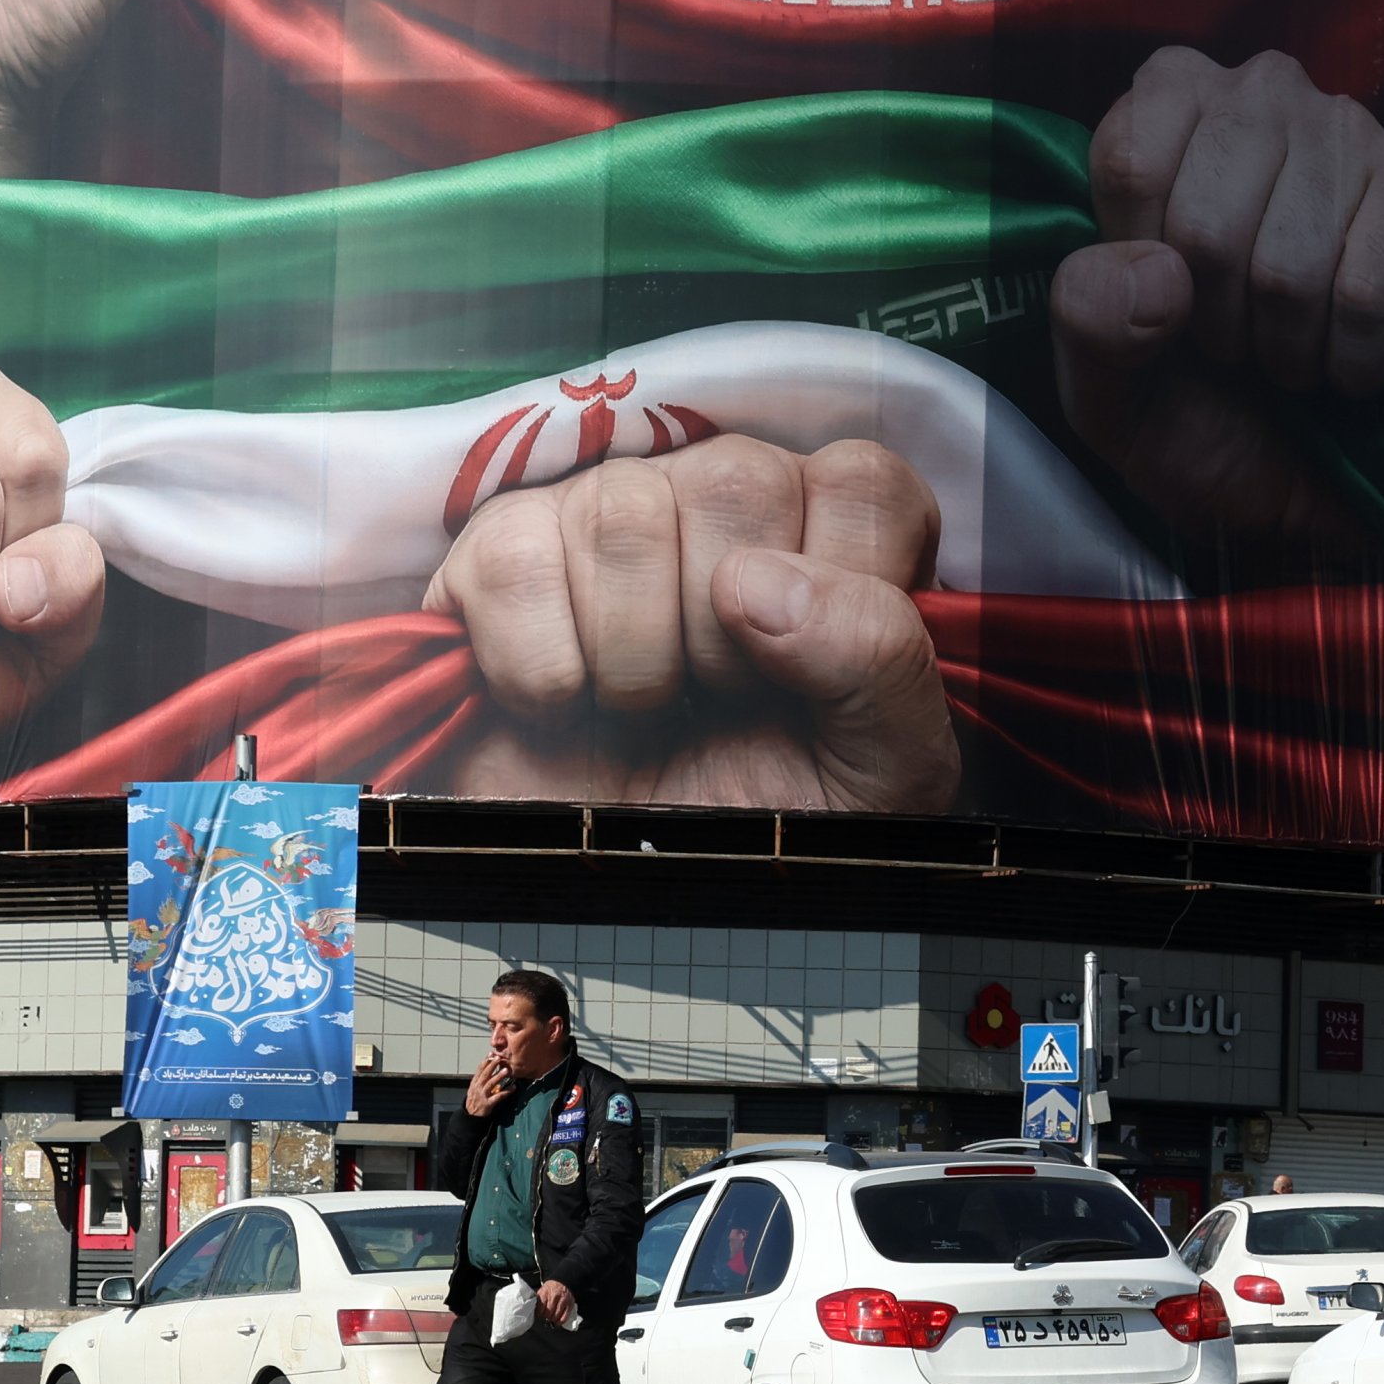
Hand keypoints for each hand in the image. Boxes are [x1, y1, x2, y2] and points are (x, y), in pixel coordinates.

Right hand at [426, 434, 955, 813]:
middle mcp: (719, 500)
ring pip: (623, 514)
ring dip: (636, 658)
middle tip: (715, 698)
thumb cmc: (760, 822)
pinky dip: (543, 669)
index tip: (814, 673)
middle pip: (739, 478)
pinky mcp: (500, 551)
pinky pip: (517, 562)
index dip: (842, 580)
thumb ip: (882, 659)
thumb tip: (762, 583)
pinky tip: (563, 705)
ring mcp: (605, 512)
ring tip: (640, 708)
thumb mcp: (879, 769)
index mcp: (824, 538)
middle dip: (730, 632)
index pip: (861, 480)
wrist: (631, 905)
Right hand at [463, 1053, 515, 1118]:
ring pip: (490, 1084)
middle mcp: (478, 1088)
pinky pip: (498, 1097)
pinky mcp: (488, 1104)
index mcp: (474, 1083)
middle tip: (499, 1058)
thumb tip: (488, 1067)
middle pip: (485, 1075)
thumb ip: (480, 1079)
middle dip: (492, 1066)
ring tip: (506, 1070)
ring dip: (498, 1077)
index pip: (479, 1070)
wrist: (470, 1115)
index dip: (485, 1061)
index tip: (491, 1054)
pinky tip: (513, 1088)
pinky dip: (506, 1092)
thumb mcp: (474, 1088)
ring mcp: (482, 1096)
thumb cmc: (474, 1100)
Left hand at [535, 1279, 577, 1327]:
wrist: (563, 1281)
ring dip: (552, 1320)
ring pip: (556, 1316)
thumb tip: (533, 1309)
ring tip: (551, 1319)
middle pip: (548, 1313)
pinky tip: (557, 1322)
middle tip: (545, 1318)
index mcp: (545, 1293)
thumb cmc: (551, 1288)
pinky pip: (564, 1317)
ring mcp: (563, 1301)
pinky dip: (560, 1322)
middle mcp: (554, 1297)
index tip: (538, 1316)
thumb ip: (538, 1299)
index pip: (540, 1308)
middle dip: (545, 1318)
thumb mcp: (542, 1290)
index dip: (538, 1314)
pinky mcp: (569, 1305)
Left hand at [1050, 48, 1383, 553]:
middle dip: (1214, 323)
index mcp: (1163, 103)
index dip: (1141, 270)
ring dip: (1285, 351)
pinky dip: (1351, 361)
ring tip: (1289, 350)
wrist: (1307, 475)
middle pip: (1204, 225)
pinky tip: (1352, 357)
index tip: (1163, 306)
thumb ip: (1086, 320)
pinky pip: (1366, 294)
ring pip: (1287, 268)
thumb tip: (1154, 272)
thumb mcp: (1105, 385)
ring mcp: (1347, 129)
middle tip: (1233, 343)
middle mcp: (1259, 90)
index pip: (1130, 165)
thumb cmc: (1195, 405)